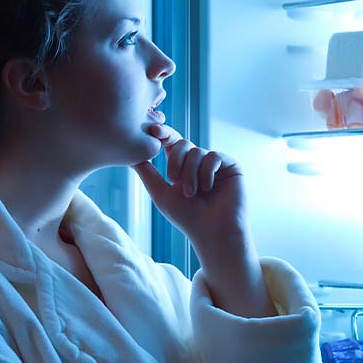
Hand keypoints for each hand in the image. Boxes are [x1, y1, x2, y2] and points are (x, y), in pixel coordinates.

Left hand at [132, 124, 246, 249]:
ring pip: (196, 151)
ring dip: (190, 173)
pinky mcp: (230, 166)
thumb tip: (131, 156)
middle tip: (173, 179)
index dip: (163, 134)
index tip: (153, 130)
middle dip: (175, 160)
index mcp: (181, 166)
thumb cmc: (187, 217)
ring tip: (191, 193)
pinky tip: (207, 188)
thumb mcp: (161, 194)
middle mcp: (198, 163)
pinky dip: (206, 172)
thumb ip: (147, 174)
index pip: (171, 143)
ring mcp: (214, 164)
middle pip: (182, 143)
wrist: (213, 232)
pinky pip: (214, 156)